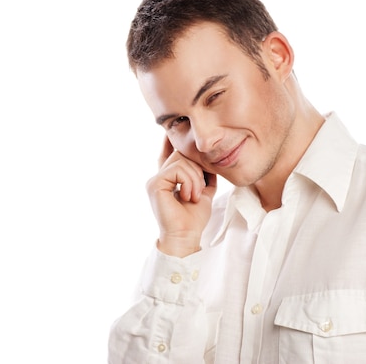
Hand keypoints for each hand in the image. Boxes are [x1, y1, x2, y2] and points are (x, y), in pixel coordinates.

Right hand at [146, 136, 216, 256]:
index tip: (170, 129)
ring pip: (180, 160)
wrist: (186, 235)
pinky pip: (177, 169)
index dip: (170, 141)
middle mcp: (159, 177)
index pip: (169, 154)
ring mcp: (155, 180)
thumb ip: (204, 175)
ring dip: (195, 177)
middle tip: (199, 190)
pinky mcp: (155, 184)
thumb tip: (210, 160)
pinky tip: (189, 196)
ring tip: (194, 195)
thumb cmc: (193, 218)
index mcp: (168, 178)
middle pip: (181, 154)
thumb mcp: (203, 191)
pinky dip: (189, 181)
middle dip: (197, 169)